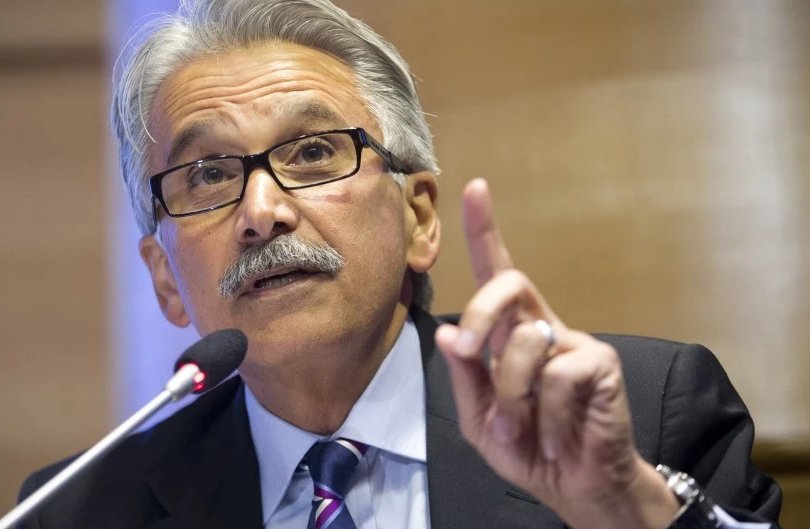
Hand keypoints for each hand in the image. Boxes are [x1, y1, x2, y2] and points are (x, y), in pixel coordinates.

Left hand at [435, 179, 677, 528]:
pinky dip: (549, 415)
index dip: (485, 231)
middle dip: (479, 315)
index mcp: (510, 334)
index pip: (498, 273)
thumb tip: (447, 333)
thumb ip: (465, 376)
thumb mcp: (480, 417)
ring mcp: (574, 340)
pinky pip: (558, 372)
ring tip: (529, 428)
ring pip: (525, 340)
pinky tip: (560, 434)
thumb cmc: (529, 447)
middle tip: (471, 351)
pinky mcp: (601, 361)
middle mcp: (542, 326)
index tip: (474, 186)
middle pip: (508, 285)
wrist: (575, 486)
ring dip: (513, 396)